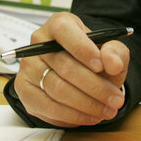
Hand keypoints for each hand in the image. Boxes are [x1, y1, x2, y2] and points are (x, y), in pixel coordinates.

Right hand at [13, 12, 128, 127]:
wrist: (80, 73)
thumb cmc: (93, 59)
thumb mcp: (111, 51)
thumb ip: (115, 53)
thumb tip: (112, 63)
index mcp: (59, 24)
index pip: (64, 31)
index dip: (82, 49)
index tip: (101, 67)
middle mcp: (39, 43)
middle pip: (65, 67)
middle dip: (95, 87)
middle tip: (116, 100)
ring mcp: (29, 67)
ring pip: (57, 89)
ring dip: (86, 104)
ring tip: (107, 110)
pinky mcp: (25, 90)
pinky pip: (48, 107)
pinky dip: (72, 115)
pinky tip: (89, 116)